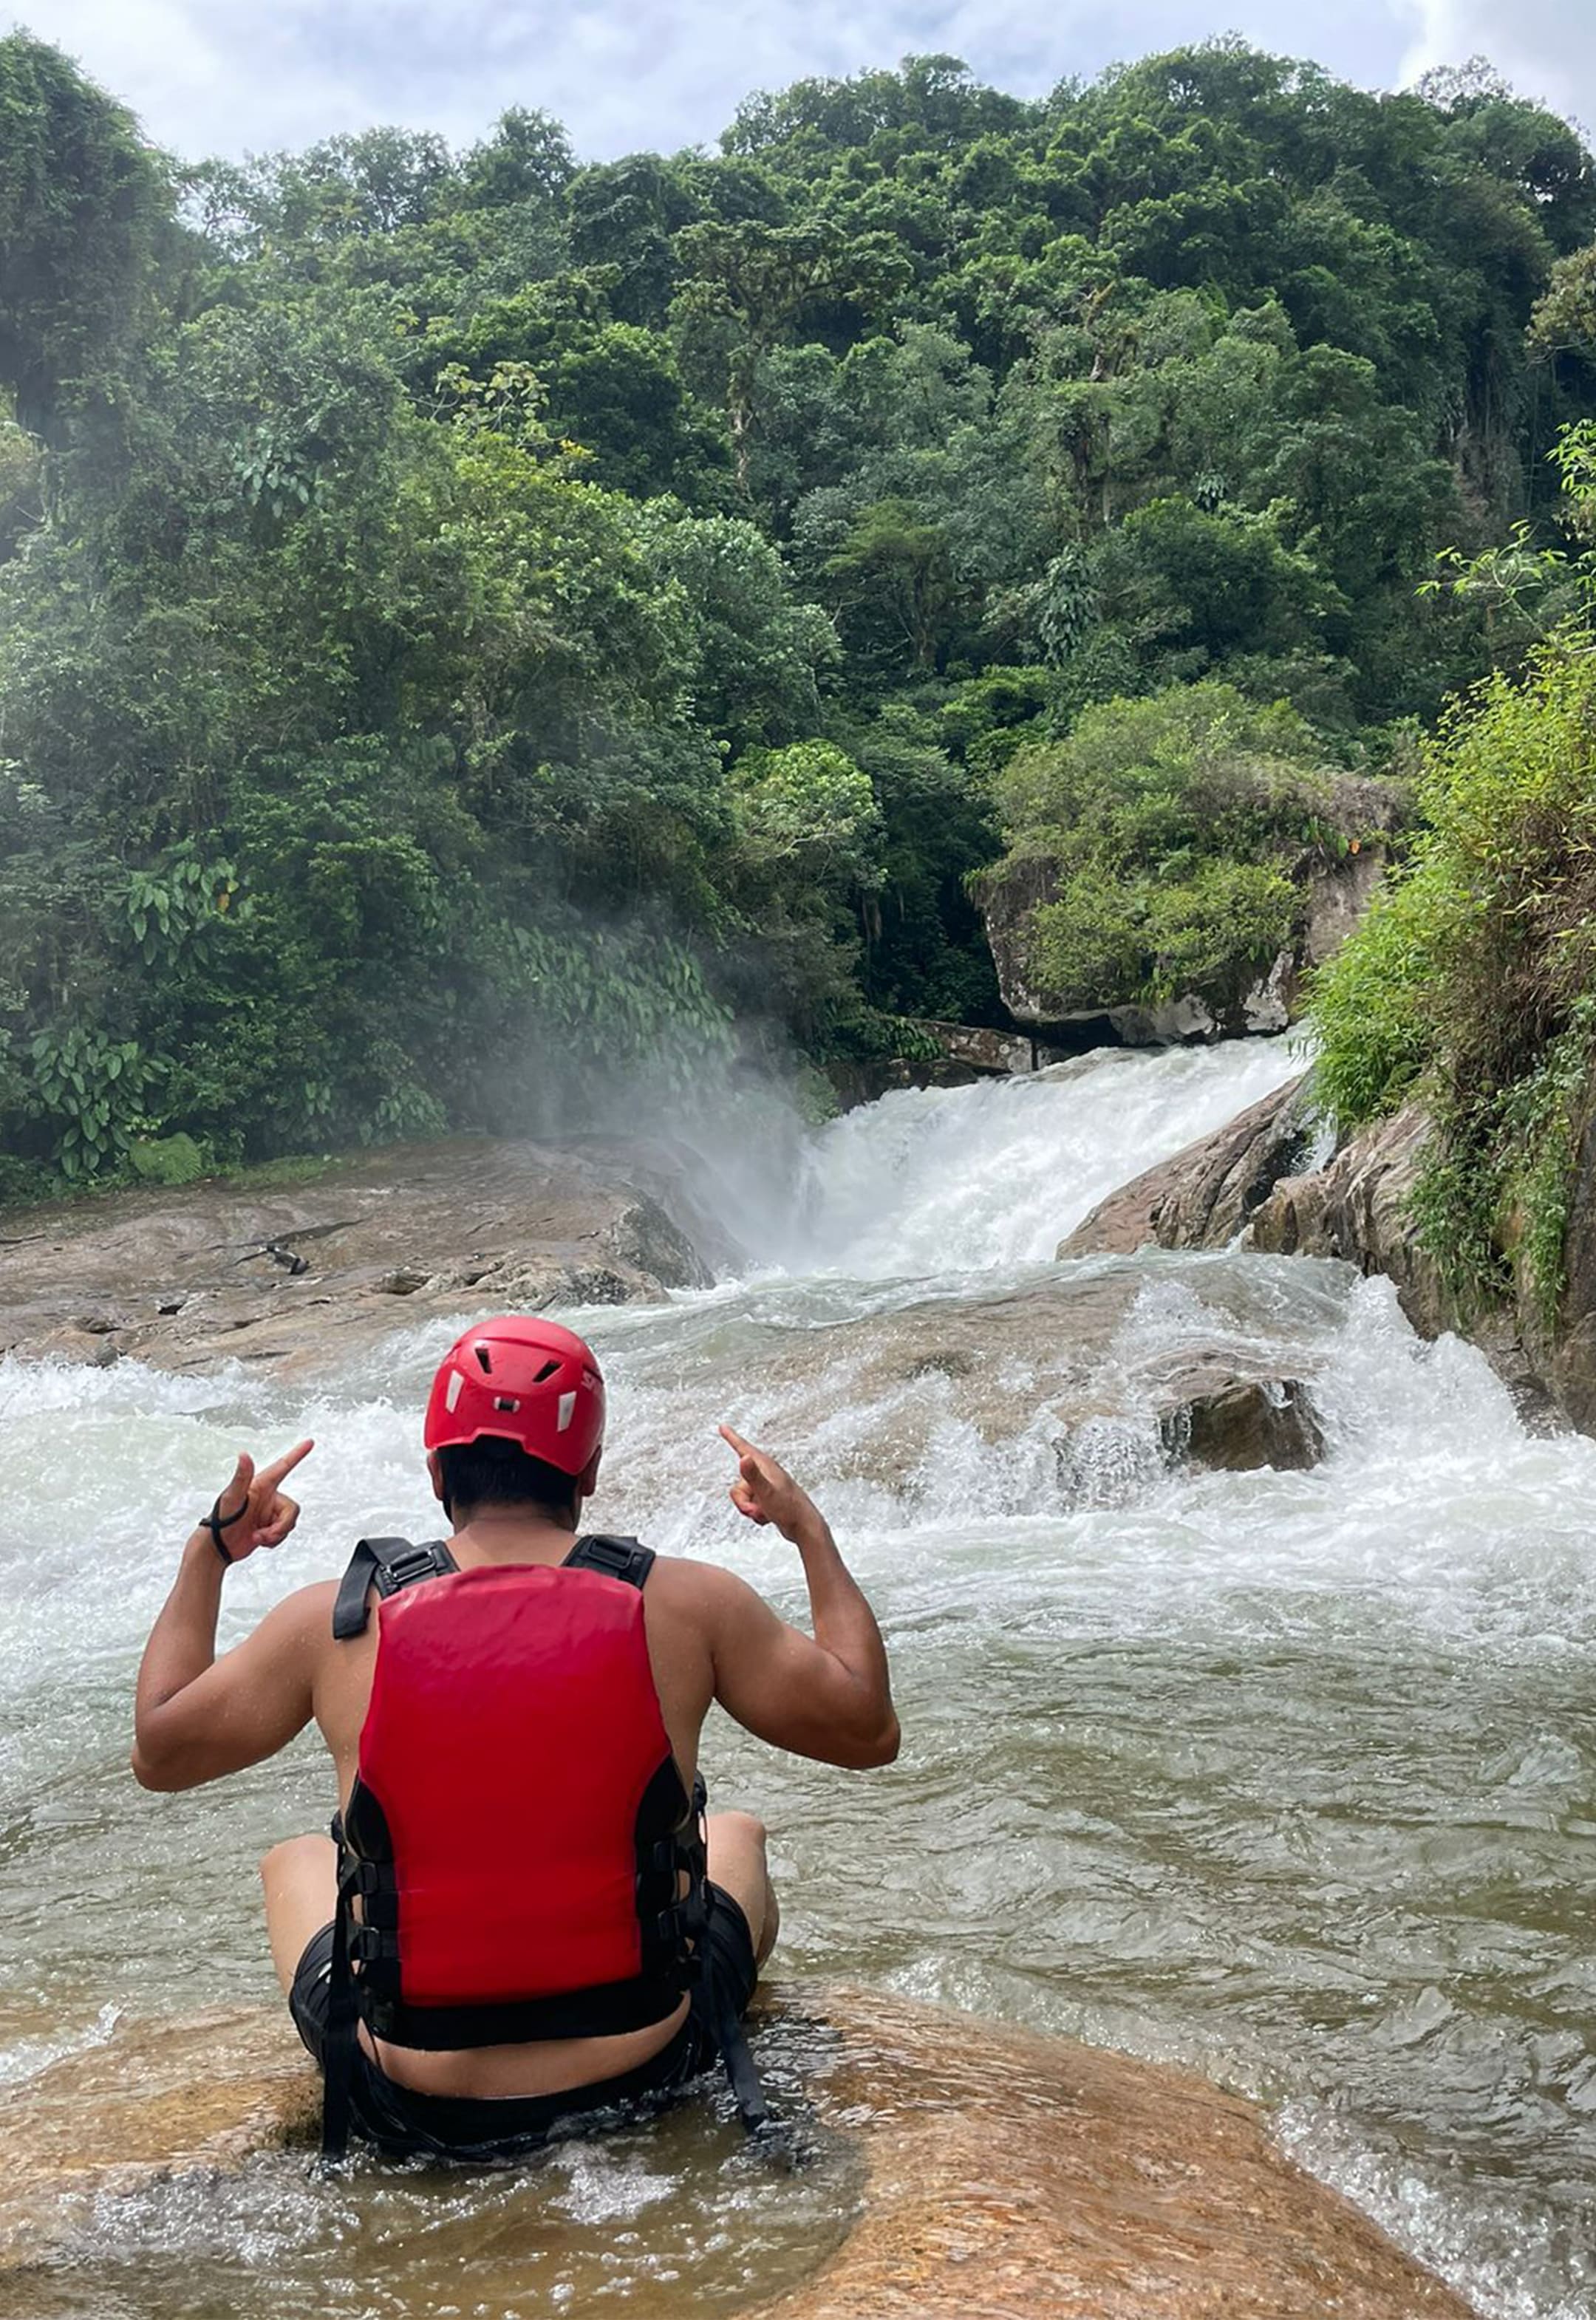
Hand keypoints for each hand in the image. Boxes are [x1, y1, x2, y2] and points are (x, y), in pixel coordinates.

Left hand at [204, 1439, 313, 1562]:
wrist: (218, 1547)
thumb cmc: (220, 1520)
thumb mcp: (232, 1497)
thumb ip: (241, 1477)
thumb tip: (244, 1455)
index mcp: (260, 1485)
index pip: (283, 1466)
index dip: (297, 1454)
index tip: (309, 1442)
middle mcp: (267, 1497)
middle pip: (292, 1509)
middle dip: (281, 1526)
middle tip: (264, 1534)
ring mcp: (269, 1512)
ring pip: (290, 1523)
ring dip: (275, 1534)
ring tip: (257, 1536)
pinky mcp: (270, 1527)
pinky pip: (284, 1533)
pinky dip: (274, 1540)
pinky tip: (259, 1539)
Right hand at [719, 1425, 818, 1542]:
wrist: (804, 1527)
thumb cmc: (789, 1509)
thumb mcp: (767, 1492)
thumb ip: (753, 1475)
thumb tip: (743, 1458)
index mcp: (766, 1467)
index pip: (743, 1449)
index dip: (731, 1438)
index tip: (723, 1426)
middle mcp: (766, 1474)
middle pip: (739, 1485)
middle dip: (743, 1502)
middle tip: (755, 1509)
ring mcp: (768, 1487)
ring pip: (744, 1497)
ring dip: (751, 1509)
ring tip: (765, 1513)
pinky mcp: (769, 1498)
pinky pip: (752, 1506)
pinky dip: (757, 1514)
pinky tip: (769, 1516)